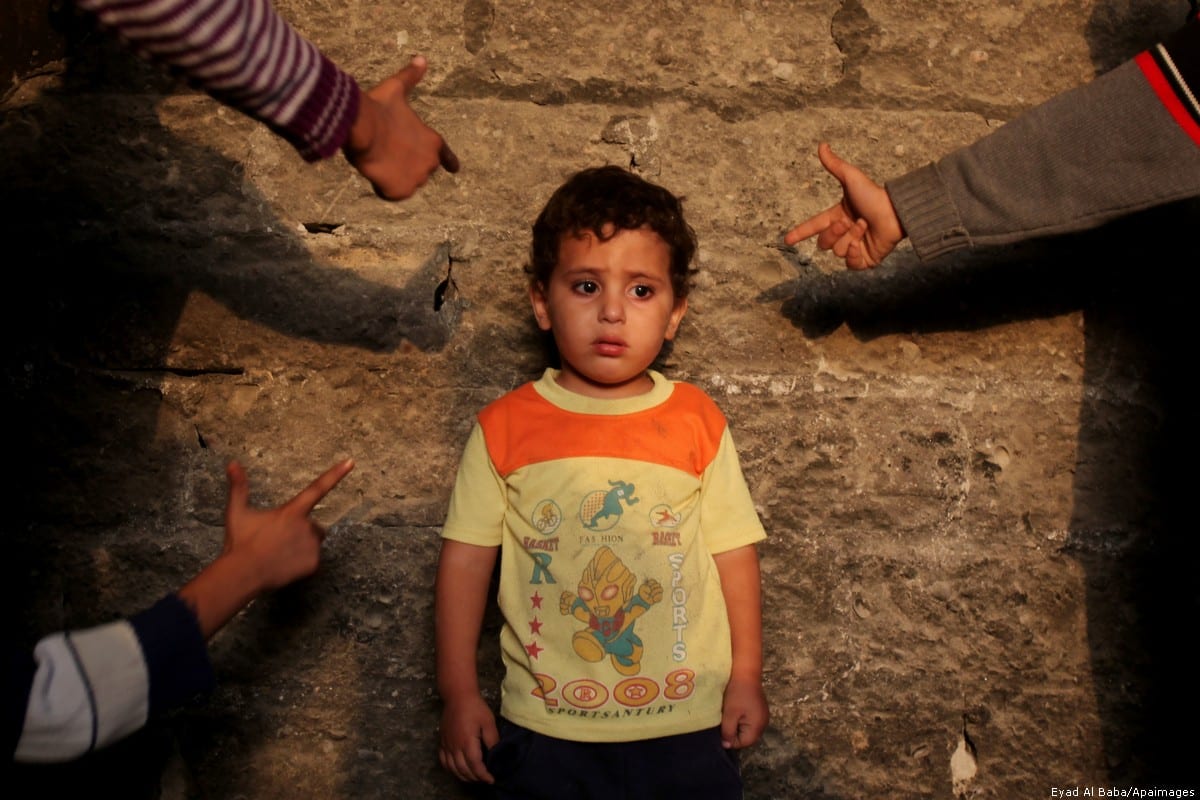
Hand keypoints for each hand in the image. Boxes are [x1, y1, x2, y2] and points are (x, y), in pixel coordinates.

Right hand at [221, 458, 353, 591]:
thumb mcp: (237, 512)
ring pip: (314, 543)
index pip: (318, 488)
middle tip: (279, 540)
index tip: (351, 462)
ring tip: (280, 553)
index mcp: (292, 511)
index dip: (336, 474)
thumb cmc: (240, 542)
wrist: (242, 574)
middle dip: (301, 530)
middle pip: (313, 525)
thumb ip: (238, 486)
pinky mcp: (313, 564)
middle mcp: (307, 526)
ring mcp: (312, 547)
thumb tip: (232, 463)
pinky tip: (285, 565)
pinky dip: (302, 563)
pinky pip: (312, 560)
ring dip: (303, 545)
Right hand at [343, 56, 459, 200]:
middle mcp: (429, 164)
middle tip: (387, 150)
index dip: (449, 161)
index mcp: (433, 142)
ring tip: (380, 160)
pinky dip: (383, 187)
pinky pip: (391, 193)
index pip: (446, 156)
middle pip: (419, 169)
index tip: (455, 168)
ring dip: (394, 175)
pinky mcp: (400, 192)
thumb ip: (411, 77)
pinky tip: (375, 172)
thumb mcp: (396, 89)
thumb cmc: (380, 109)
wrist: (362, 128)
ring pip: (405, 182)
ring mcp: (416, 180)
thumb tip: (422, 58)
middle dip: (405, 163)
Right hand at [438, 693, 498, 783]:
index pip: (475, 765)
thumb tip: (496, 754)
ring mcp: (447, 745)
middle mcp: (455, 747)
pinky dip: (450, 769)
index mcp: (467, 742)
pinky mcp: (442, 741)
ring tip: (473, 777)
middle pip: (463, 770)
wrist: (457, 696)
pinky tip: (457, 769)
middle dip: (474, 778)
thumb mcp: (488, 722)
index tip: (491, 779)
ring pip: (452, 768)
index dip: (483, 775)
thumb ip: (492, 740)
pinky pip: (443, 760)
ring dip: (462, 776)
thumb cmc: (475, 707)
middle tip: (484, 779)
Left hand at [720, 675, 767, 749]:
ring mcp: (763, 716)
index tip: (722, 728)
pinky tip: (736, 710)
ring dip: (737, 725)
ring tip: (729, 715)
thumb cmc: (737, 693)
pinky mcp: (760, 709)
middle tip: (725, 721)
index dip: (730, 739)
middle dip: (734, 732)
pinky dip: (741, 719)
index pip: (743, 743)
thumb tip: (727, 745)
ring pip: (747, 729)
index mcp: (757, 726)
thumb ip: (728, 732)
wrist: (745, 672)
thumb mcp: (729, 714)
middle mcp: (763, 724)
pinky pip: (750, 721)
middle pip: (747, 737)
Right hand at [784, 142, 904, 269]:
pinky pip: (850, 264)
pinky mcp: (865, 260)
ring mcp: (854, 247)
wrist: (895, 213)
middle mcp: (845, 233)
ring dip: (850, 238)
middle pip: (824, 242)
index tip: (787, 239)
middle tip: (848, 222)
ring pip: (837, 251)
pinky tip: (862, 245)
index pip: (814, 226)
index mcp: (838, 216)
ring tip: (865, 227)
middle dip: (834, 232)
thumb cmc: (875, 195)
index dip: (801, 232)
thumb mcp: (851, 178)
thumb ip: (835, 164)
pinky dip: (854, 255)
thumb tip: (822, 145)